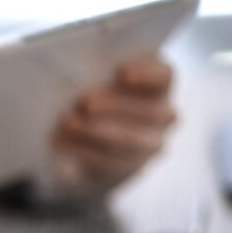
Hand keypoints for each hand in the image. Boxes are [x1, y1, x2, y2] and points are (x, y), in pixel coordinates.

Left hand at [49, 54, 176, 196]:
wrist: (77, 134)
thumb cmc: (84, 90)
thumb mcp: (88, 72)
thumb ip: (92, 65)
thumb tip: (77, 63)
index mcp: (157, 83)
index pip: (164, 76)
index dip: (147, 74)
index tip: (122, 73)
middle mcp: (162, 115)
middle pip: (149, 111)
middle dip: (114, 106)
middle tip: (85, 103)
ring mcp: (150, 145)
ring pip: (132, 141)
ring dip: (98, 133)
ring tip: (69, 124)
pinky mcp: (129, 168)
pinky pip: (115, 166)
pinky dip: (88, 155)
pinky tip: (67, 146)